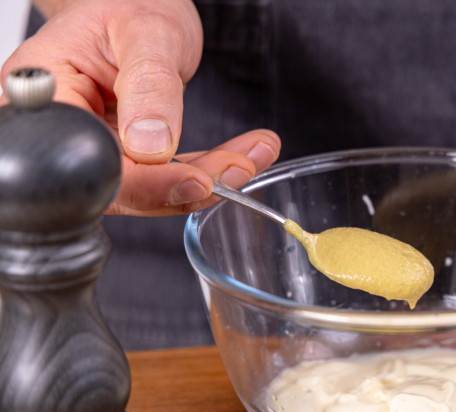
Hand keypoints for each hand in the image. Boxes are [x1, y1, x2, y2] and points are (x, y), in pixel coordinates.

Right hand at [0, 0, 280, 215]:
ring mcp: (93, 146)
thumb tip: (151, 146)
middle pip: (120, 186)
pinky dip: (207, 171)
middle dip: (186, 184)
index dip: (143, 182)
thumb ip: (149, 85)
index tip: (196, 180)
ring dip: (206, 180)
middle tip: (239, 166)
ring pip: (148, 190)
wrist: (134, 6)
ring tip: (250, 156)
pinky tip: (242, 157)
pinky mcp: (123, 157)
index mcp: (45, 92)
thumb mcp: (147, 33)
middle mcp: (64, 129)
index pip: (87, 160)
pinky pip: (165, 178)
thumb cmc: (129, 5)